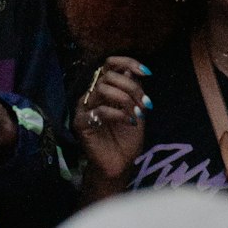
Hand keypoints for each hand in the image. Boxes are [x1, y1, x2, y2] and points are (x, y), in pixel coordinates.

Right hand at [73, 55, 151, 182]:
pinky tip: (129, 122)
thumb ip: (134, 90)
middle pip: (107, 75)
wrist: (120, 164)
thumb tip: (132, 70)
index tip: (146, 72)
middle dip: (131, 87)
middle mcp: (92, 95)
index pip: (109, 64)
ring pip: (102, 88)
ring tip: (137, 113)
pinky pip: (99, 110)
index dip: (127, 62)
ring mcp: (84, 108)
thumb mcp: (136, 109)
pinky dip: (118, 113)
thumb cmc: (127, 138)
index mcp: (105, 88)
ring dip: (125, 99)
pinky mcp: (81, 123)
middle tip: (145, 103)